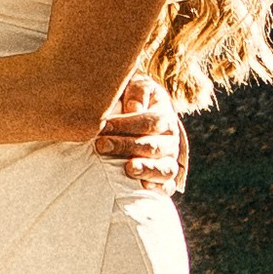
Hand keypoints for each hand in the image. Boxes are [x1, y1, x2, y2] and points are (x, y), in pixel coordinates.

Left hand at [98, 70, 185, 191]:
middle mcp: (171, 140)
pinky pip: (167, 186)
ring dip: (147, 169)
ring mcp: (169, 160)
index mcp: (165, 115)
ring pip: (166, 168)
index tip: (103, 124)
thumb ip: (137, 91)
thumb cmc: (130, 98)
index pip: (153, 122)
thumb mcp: (134, 85)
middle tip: (101, 145)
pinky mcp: (164, 179)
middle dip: (127, 146)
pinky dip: (159, 188)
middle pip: (155, 146)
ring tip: (128, 168)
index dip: (128, 124)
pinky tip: (144, 187)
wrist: (134, 117)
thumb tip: (135, 108)